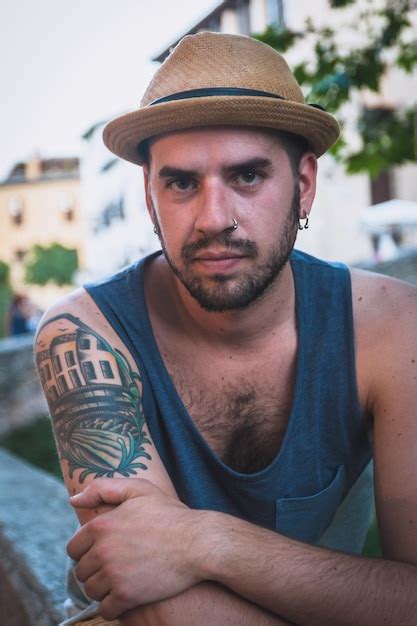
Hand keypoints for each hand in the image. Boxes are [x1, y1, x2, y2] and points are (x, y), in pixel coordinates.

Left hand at [67, 478, 206, 619]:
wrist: (198, 543)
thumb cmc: (169, 514)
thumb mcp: (138, 489)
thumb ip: (102, 489)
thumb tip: (73, 501)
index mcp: (101, 525)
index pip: (74, 548)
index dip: (86, 551)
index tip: (103, 553)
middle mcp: (103, 550)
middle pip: (81, 571)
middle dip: (94, 570)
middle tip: (114, 567)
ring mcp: (114, 574)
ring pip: (92, 591)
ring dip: (102, 589)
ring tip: (120, 581)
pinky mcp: (127, 595)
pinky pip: (106, 609)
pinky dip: (113, 607)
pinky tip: (125, 598)